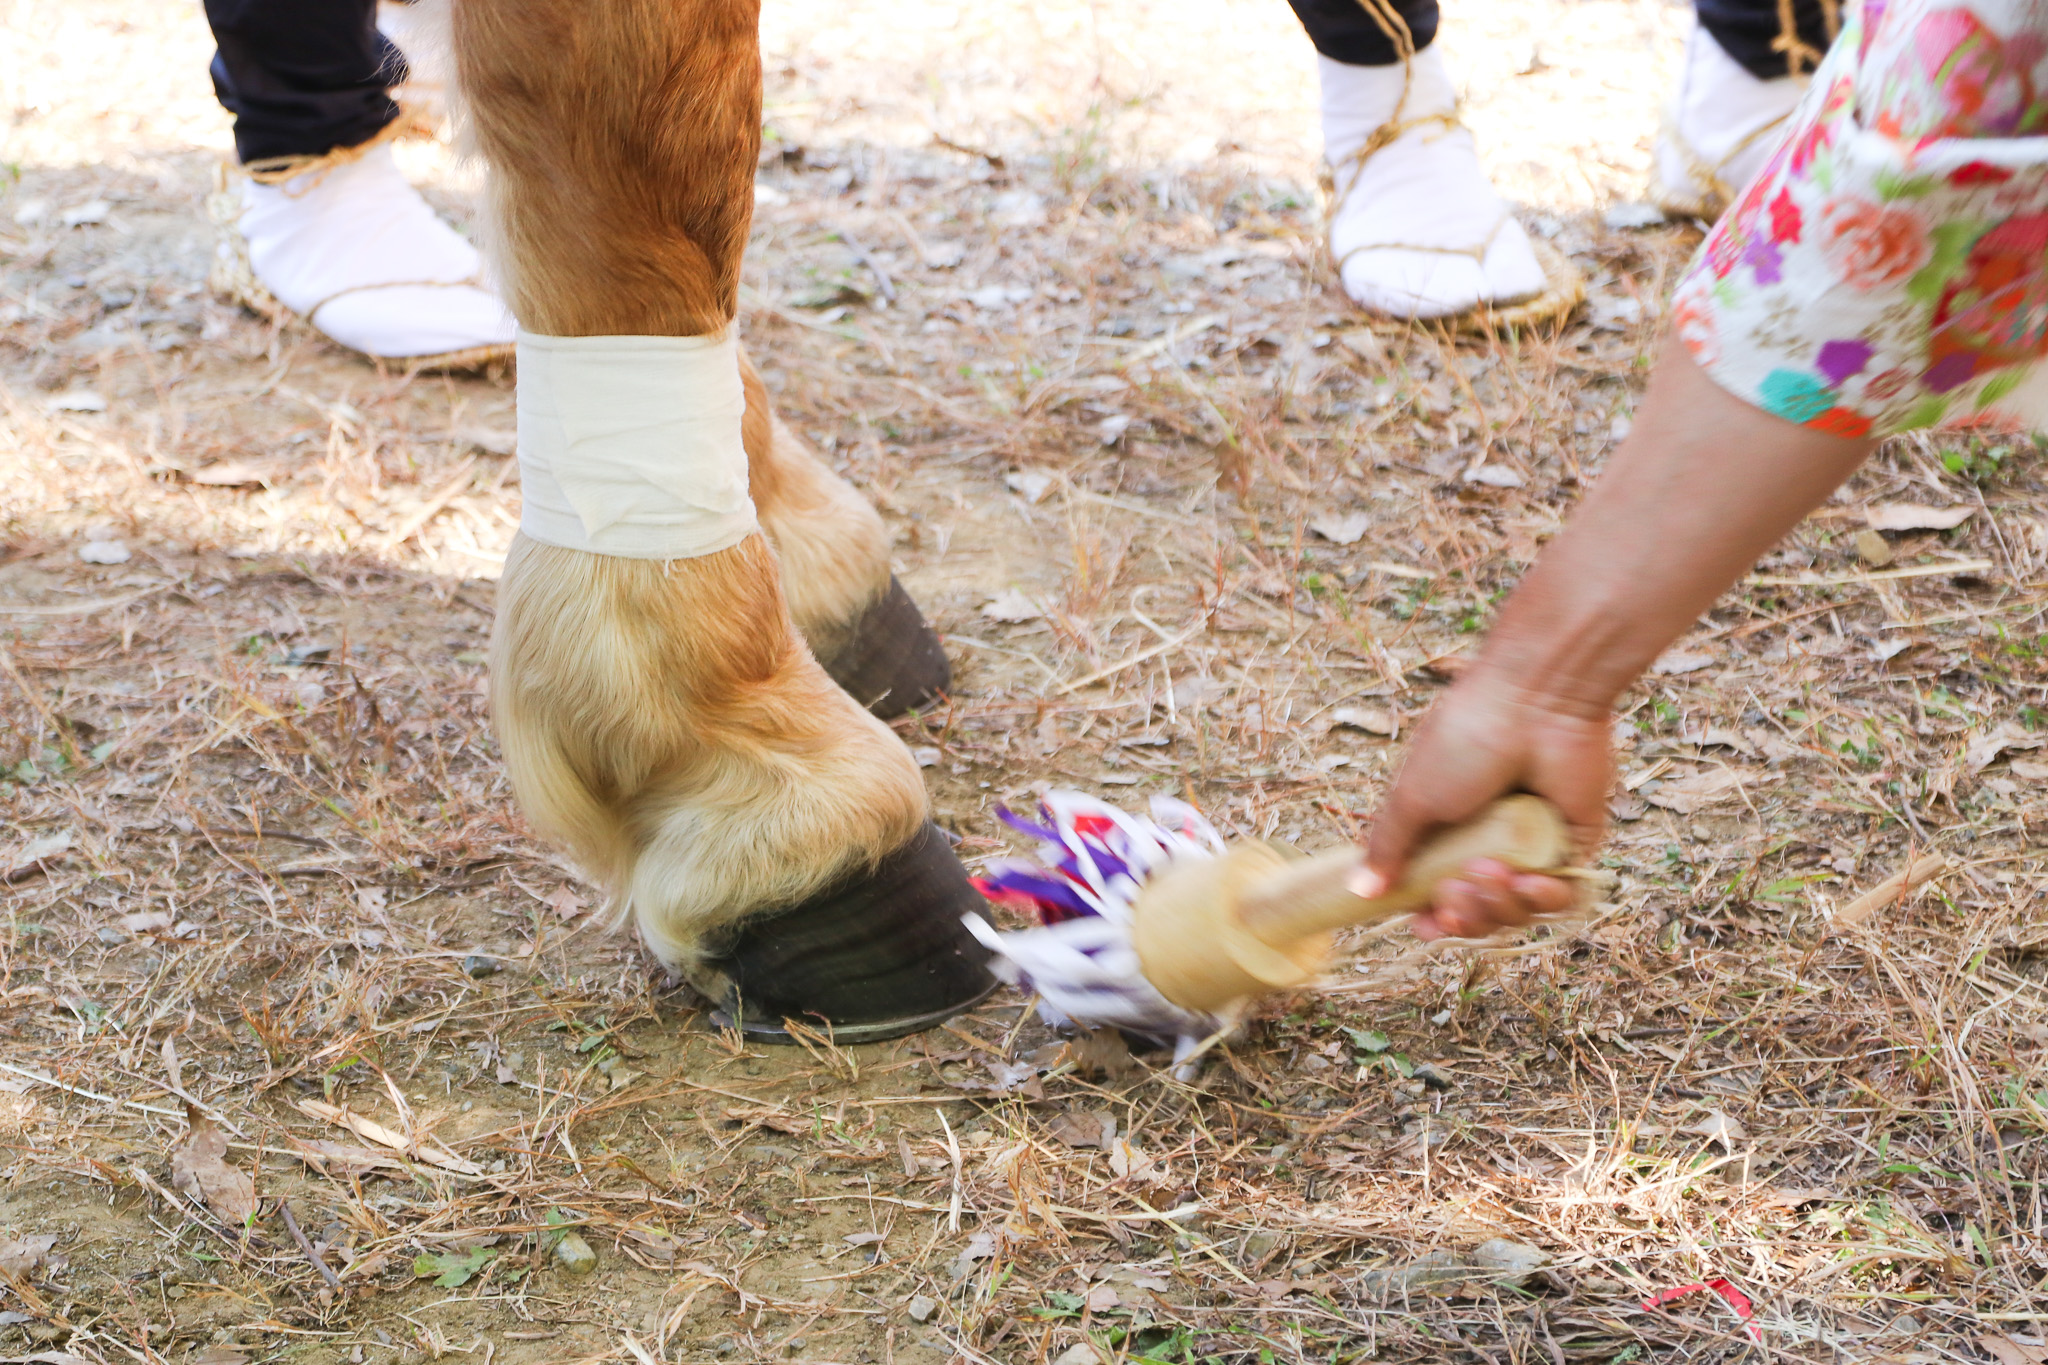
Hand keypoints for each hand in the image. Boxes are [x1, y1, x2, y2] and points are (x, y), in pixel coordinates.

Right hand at [1359, 669, 1611, 939]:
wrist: (1535, 703)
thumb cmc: (1467, 740)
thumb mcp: (1413, 797)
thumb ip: (1387, 846)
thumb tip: (1360, 890)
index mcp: (1448, 828)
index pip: (1439, 891)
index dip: (1435, 917)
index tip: (1425, 925)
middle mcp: (1491, 840)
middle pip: (1480, 911)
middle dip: (1467, 916)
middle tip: (1455, 894)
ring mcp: (1535, 844)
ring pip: (1520, 911)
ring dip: (1501, 907)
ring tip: (1492, 875)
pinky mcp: (1577, 843)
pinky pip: (1564, 896)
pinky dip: (1546, 899)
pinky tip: (1532, 881)